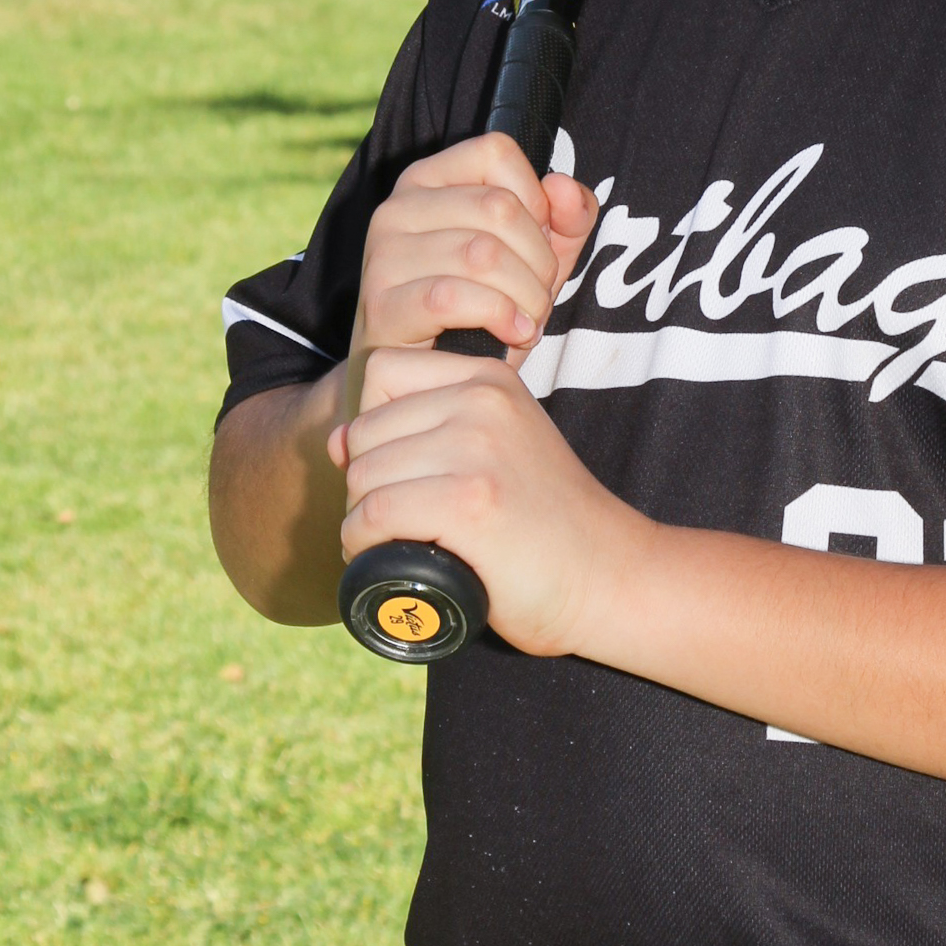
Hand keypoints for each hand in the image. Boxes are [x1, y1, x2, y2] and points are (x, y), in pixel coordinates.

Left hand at [329, 349, 649, 656]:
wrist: (609, 576)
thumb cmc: (546, 523)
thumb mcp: (499, 447)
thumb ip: (432, 427)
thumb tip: (336, 440)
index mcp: (489, 379)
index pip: (379, 370)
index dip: (370, 424)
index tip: (398, 468)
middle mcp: (482, 403)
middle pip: (363, 430)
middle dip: (364, 482)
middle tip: (399, 521)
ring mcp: (477, 450)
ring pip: (363, 476)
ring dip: (361, 520)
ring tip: (395, 543)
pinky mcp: (470, 504)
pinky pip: (375, 515)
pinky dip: (364, 544)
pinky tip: (385, 558)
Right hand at [347, 131, 597, 412]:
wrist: (424, 382)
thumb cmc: (479, 311)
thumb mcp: (534, 258)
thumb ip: (566, 217)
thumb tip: (563, 188)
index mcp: (428, 180)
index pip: (497, 152)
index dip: (536, 201)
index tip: (537, 244)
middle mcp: (397, 207)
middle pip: (499, 207)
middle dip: (539, 261)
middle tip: (537, 297)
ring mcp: (383, 255)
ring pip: (483, 253)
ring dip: (525, 296)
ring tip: (526, 319)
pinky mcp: (381, 306)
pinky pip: (453, 297)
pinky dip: (498, 317)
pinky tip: (513, 333)